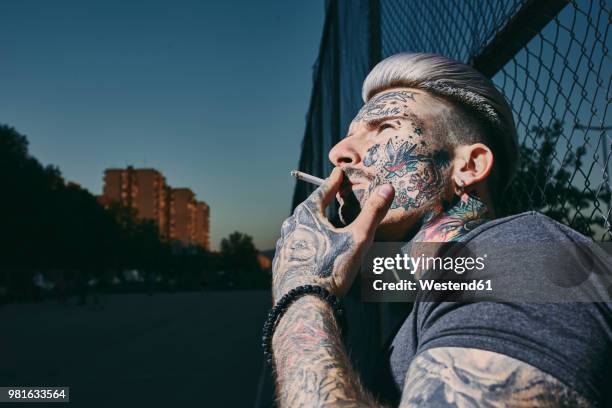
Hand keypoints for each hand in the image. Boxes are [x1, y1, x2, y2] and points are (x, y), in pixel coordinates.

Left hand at [272, 167, 394, 299]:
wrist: (304, 304)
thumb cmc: (330, 269)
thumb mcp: (357, 239)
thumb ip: (372, 213)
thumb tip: (388, 188)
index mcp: (307, 215)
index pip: (323, 191)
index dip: (334, 181)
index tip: (338, 172)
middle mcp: (291, 226)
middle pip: (310, 208)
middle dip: (323, 202)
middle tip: (332, 196)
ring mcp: (284, 245)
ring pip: (301, 228)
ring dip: (313, 224)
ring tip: (324, 225)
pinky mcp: (281, 262)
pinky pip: (296, 246)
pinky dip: (307, 243)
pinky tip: (313, 250)